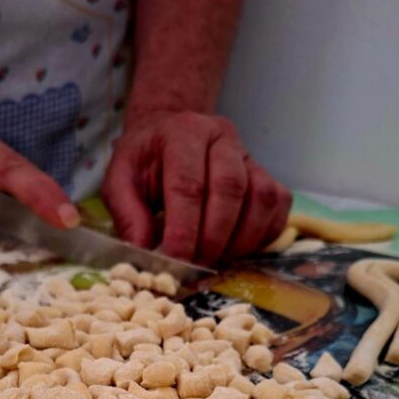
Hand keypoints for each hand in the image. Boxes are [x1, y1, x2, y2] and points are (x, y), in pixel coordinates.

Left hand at [102, 110, 290, 264]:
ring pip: (261, 198)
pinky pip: (278, 206)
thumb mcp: (120, 182)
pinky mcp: (267, 174)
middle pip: (230, 189)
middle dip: (212, 238)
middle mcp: (222, 137)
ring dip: (240, 240)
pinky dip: (262, 235)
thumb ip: (127, 215)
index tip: (176, 263)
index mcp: (183, 133)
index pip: (188, 185)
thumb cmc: (144, 163)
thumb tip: (145, 255)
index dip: (184, 230)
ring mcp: (249, 155)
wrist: (168, 134)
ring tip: (215, 258)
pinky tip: (236, 248)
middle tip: (195, 266)